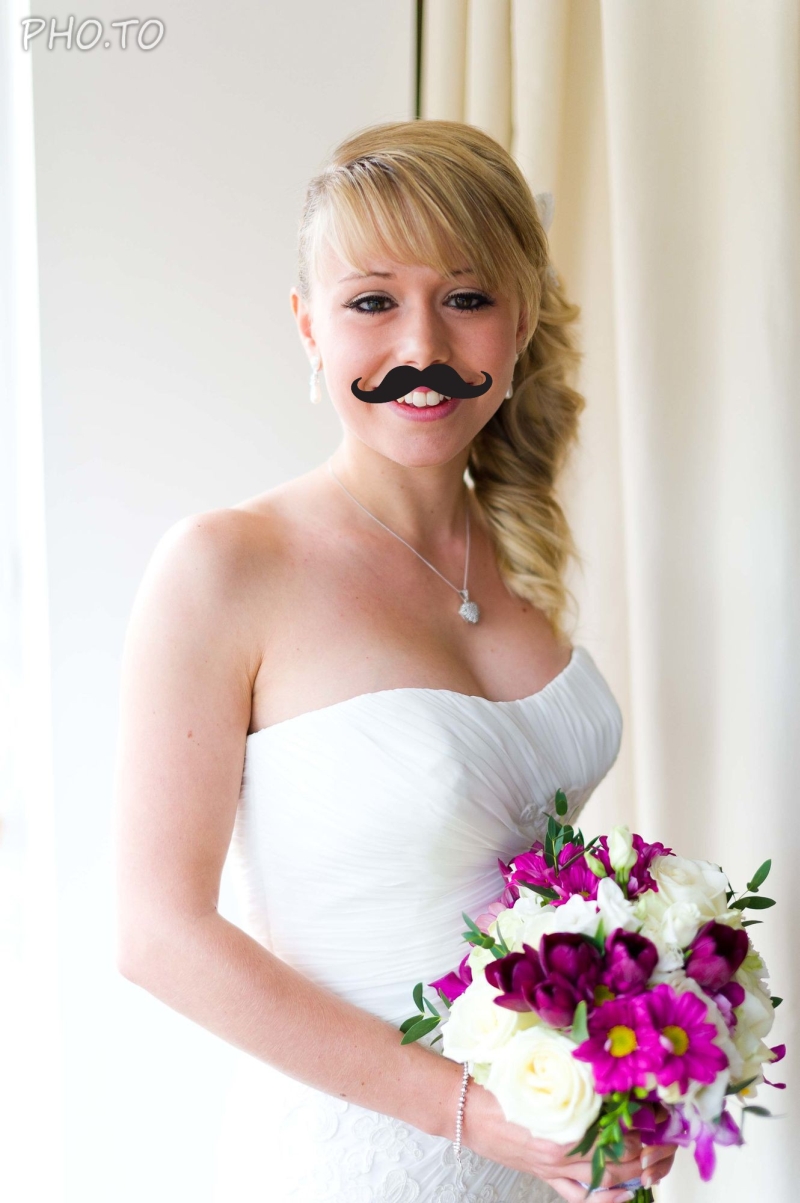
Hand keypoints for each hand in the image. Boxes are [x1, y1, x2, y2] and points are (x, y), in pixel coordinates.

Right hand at [461, 1082, 676, 1200]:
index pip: (616, 1129)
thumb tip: (603, 1062)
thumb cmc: (495, 1085)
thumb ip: (570, 1072)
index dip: (643, 1122)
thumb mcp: (535, 1069)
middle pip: (619, 1159)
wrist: (463, 1109)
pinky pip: (581, 1195)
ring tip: (655, 1161)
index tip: (660, 1110)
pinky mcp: (545, 1176)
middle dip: (649, 1151)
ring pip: (606, 1180)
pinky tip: (623, 1192)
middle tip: (667, 1138)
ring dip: (635, 1173)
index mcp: (562, 1122)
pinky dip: (606, 1198)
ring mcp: (554, 1168)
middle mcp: (562, 1152)